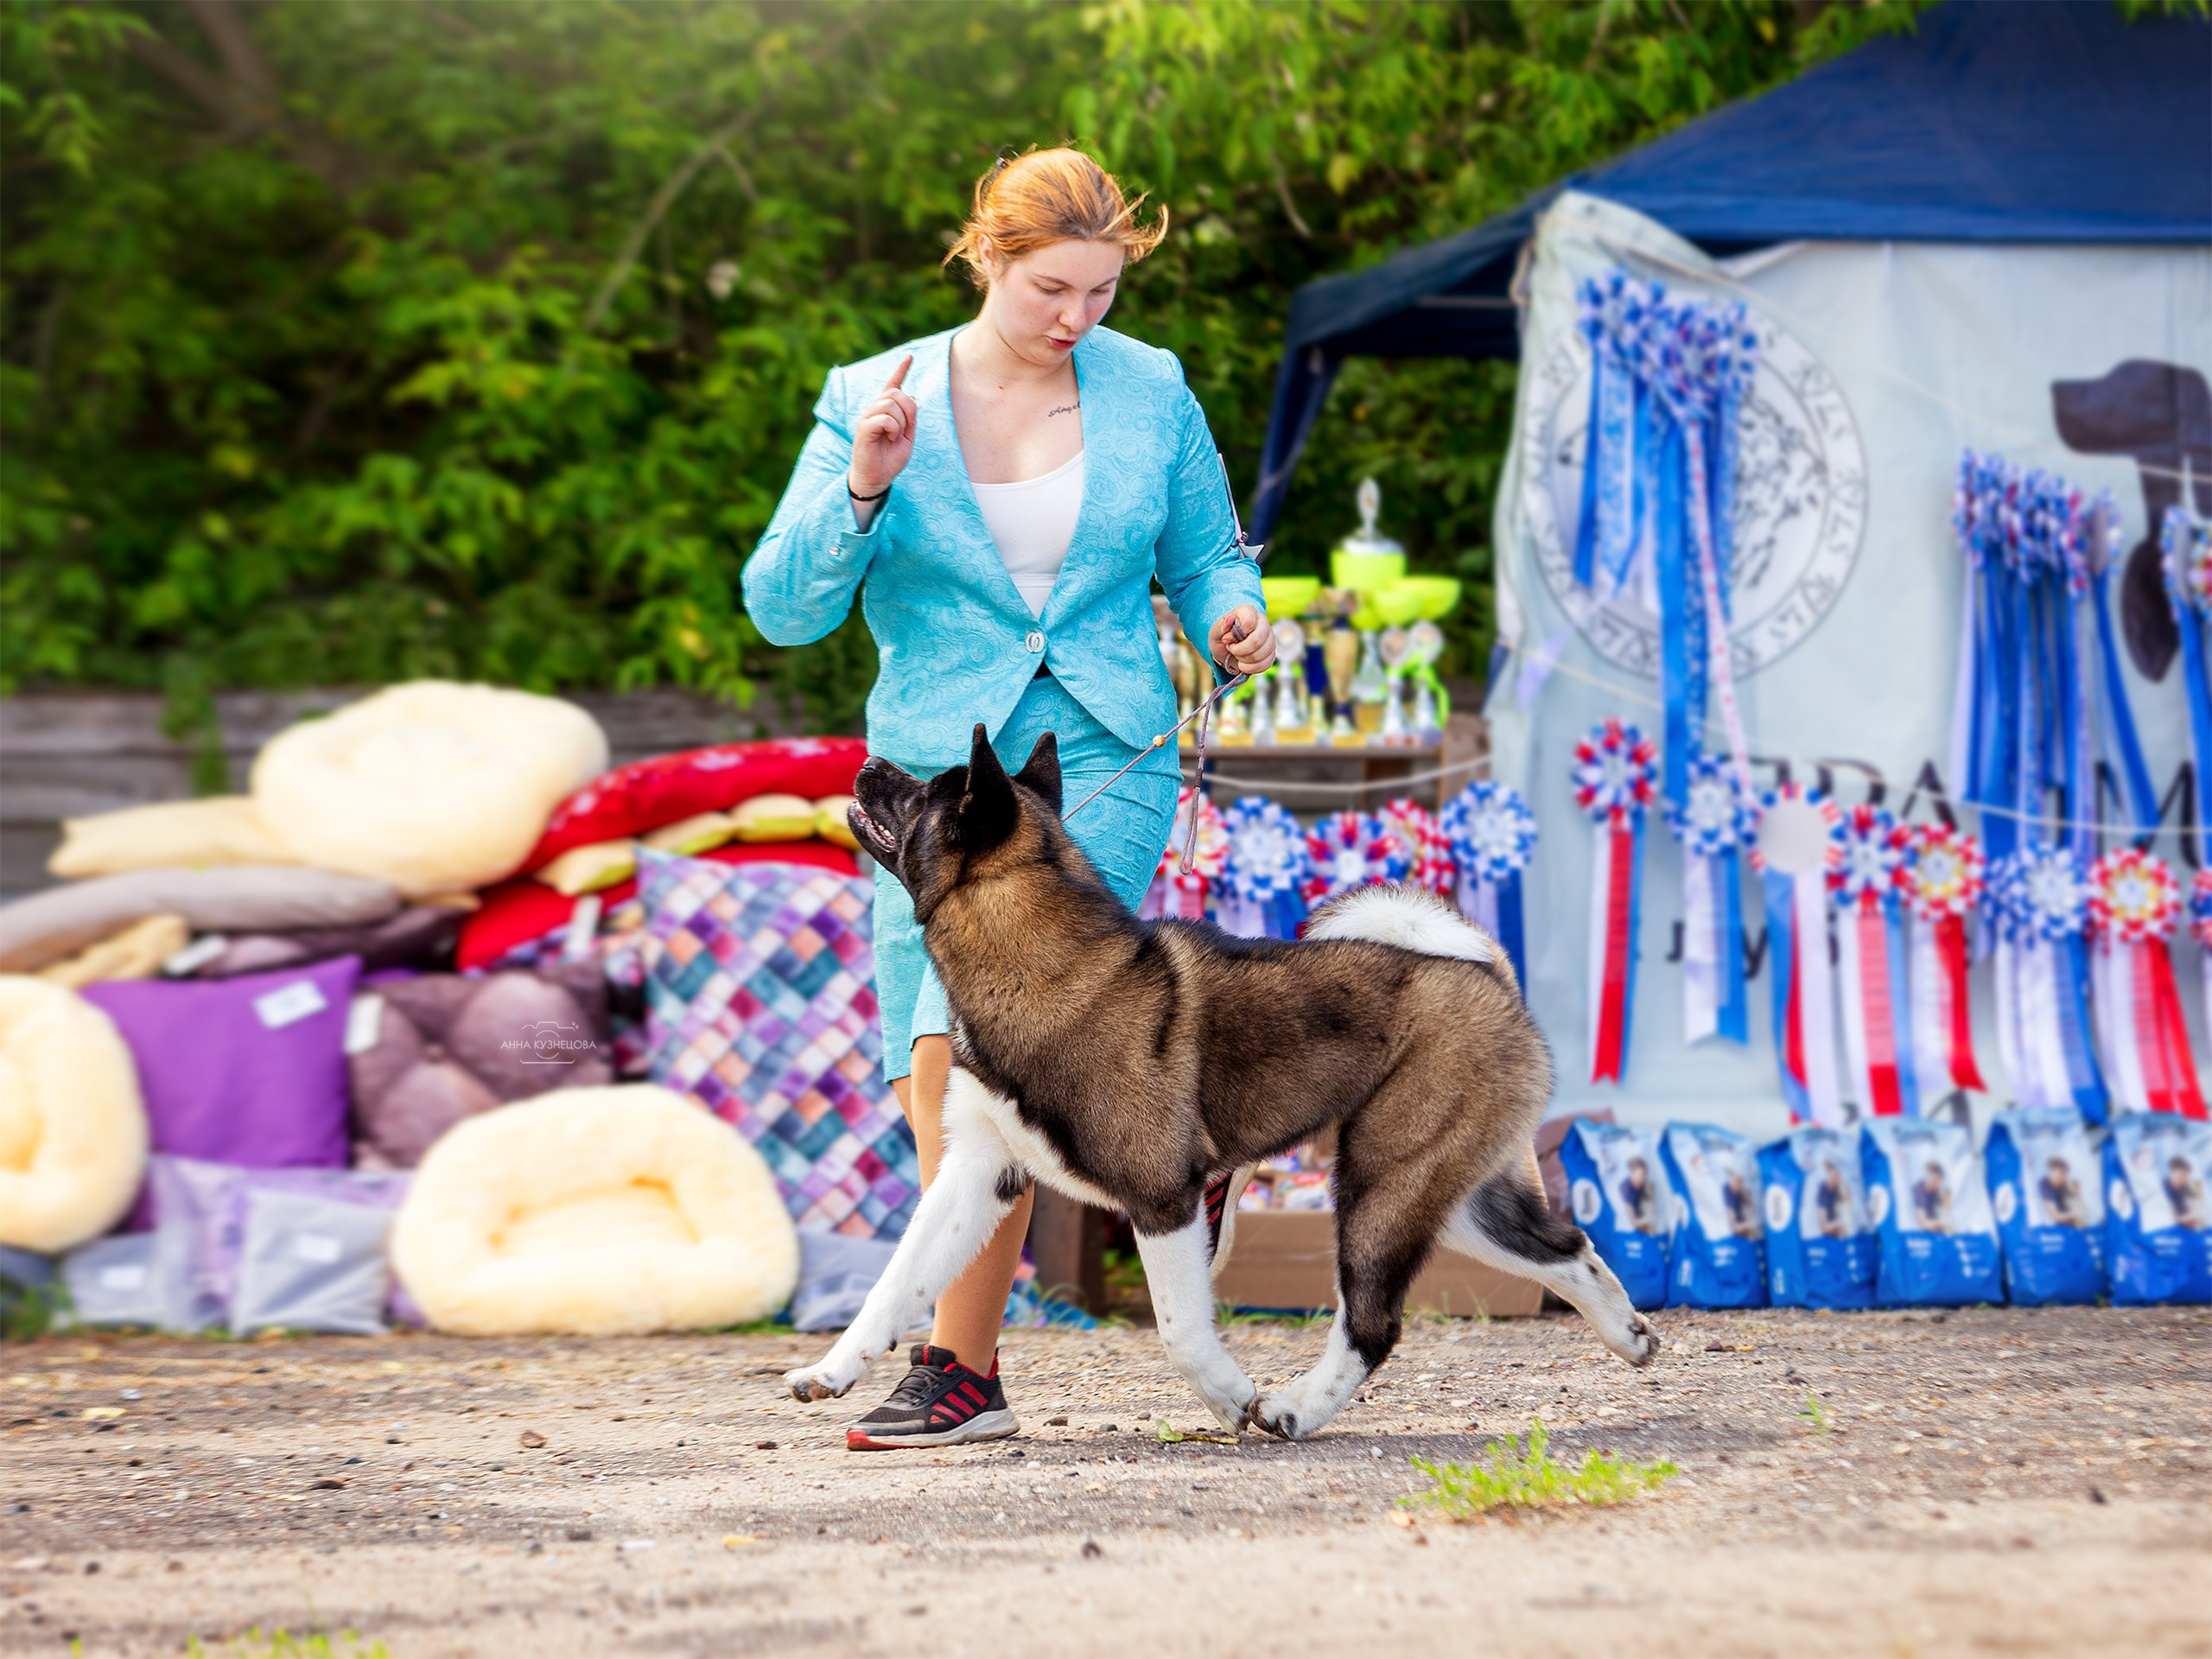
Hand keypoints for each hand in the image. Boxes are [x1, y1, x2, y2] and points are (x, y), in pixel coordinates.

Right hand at [849, 354, 916, 497]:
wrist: (877, 478)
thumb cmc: (890, 459)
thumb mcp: (907, 437)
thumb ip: (910, 419)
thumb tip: (912, 398)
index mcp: (885, 411)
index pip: (892, 385)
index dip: (901, 370)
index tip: (910, 357)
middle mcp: (874, 410)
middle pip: (896, 393)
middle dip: (909, 409)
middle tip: (907, 428)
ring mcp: (868, 417)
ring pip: (891, 404)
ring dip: (901, 421)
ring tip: (896, 436)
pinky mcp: (864, 427)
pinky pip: (884, 417)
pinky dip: (893, 427)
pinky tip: (890, 437)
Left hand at [1209, 604, 1275, 676]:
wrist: (1227, 650)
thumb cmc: (1221, 637)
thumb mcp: (1215, 632)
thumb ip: (1221, 626)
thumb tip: (1230, 619)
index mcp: (1248, 611)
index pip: (1249, 622)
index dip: (1236, 635)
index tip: (1227, 639)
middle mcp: (1263, 622)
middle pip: (1257, 641)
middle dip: (1240, 650)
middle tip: (1231, 649)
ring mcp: (1270, 638)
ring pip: (1261, 654)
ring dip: (1244, 660)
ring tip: (1237, 656)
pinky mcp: (1272, 653)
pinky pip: (1266, 664)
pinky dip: (1251, 668)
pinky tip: (1244, 664)